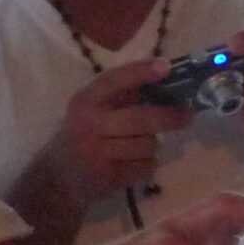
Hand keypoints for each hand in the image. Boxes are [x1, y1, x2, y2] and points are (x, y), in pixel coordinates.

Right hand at [43, 58, 190, 206]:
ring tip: (139, 146)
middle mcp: (89, 124)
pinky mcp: (108, 178)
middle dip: (169, 117)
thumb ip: (119, 96)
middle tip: (187, 115)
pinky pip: (145, 167)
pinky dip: (146, 165)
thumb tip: (164, 79)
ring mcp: (97, 153)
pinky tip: (132, 163)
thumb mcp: (91, 110)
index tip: (165, 66)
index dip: (140, 72)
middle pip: (141, 119)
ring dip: (152, 145)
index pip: (114, 81)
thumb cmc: (82, 135)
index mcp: (85, 100)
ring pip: (147, 145)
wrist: (57, 178)